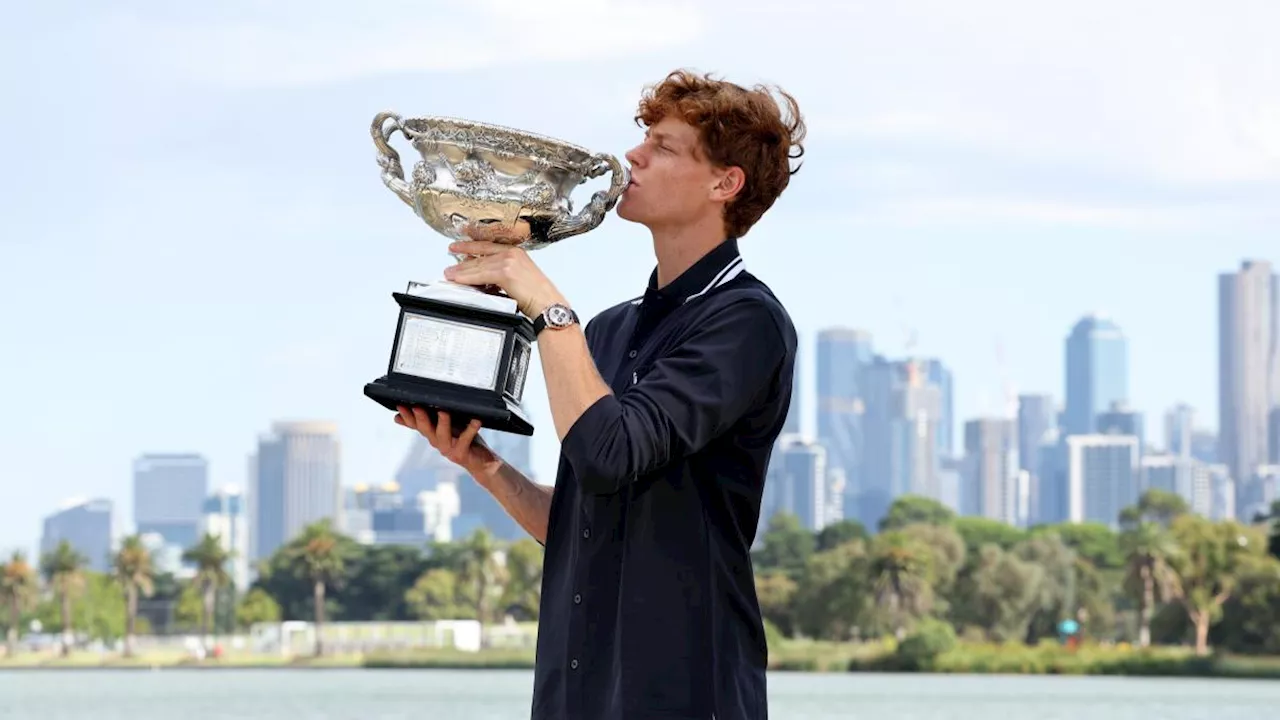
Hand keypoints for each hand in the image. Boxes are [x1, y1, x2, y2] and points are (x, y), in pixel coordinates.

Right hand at [394, 406, 502, 479]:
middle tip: (417, 407)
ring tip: (443, 411)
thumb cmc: (464, 440)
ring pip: (442, 435)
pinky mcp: (462, 453)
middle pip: (425, 430)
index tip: (400, 405)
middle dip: (420, 418)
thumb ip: (430, 419)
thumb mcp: (445, 428)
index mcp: (432, 435)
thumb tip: (403, 414)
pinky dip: (471, 429)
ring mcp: (448, 449)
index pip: (416, 425)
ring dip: (442, 423)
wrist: (481, 464)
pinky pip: (466, 439)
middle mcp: (437, 443)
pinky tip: (476, 420)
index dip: (407, 417)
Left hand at [443, 232, 564, 316]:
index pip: (488, 246)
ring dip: (462, 271)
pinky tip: (459, 279)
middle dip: (462, 260)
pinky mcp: (505, 272)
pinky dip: (467, 277)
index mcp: (517, 252)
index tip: (458, 246)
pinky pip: (481, 275)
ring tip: (450, 274)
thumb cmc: (539, 297)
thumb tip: (485, 277)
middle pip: (481, 255)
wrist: (549, 304)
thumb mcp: (520, 279)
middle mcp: (513, 253)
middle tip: (449, 264)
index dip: (471, 246)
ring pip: (479, 265)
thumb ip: (502, 274)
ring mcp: (509, 261)